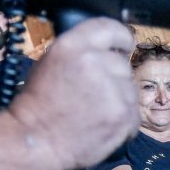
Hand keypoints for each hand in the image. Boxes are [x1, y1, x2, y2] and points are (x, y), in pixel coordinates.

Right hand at [8, 18, 137, 169]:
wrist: (35, 141)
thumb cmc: (37, 105)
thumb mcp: (50, 63)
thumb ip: (80, 52)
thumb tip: (105, 50)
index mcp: (72, 46)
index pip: (109, 28)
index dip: (121, 37)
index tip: (125, 44)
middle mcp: (94, 62)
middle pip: (121, 63)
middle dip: (112, 78)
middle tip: (94, 95)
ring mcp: (112, 89)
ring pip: (129, 88)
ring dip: (118, 99)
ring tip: (94, 113)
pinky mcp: (123, 113)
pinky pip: (133, 113)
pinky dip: (123, 121)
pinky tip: (102, 125)